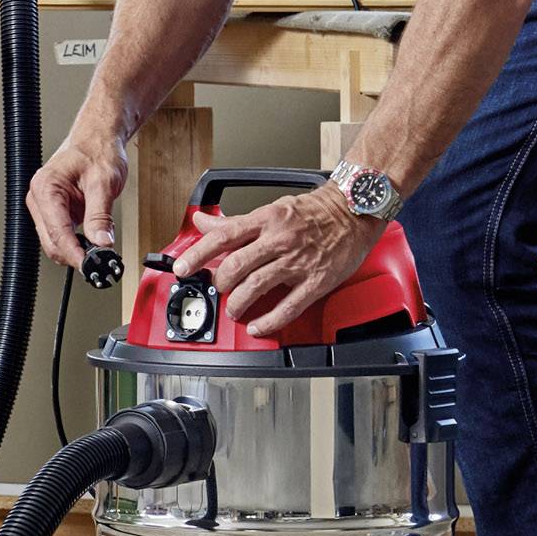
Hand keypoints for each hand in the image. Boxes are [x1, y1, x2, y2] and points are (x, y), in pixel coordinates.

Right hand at [27, 128, 128, 267]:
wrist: (98, 139)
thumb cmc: (97, 151)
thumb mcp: (104, 183)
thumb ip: (100, 216)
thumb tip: (101, 243)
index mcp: (46, 187)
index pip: (57, 231)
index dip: (74, 253)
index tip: (89, 265)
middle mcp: (39, 197)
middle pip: (51, 241)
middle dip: (74, 255)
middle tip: (99, 262)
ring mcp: (44, 206)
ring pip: (54, 242)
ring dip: (75, 250)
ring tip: (98, 251)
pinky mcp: (54, 211)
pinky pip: (61, 235)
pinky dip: (75, 243)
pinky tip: (90, 242)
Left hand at [172, 187, 383, 336]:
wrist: (354, 211)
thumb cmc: (313, 212)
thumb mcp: (271, 208)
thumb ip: (236, 221)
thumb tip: (203, 222)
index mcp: (266, 219)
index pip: (223, 236)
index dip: (198, 254)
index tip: (182, 268)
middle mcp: (278, 240)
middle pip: (236, 265)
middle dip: (220, 282)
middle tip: (218, 288)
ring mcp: (297, 262)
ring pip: (256, 286)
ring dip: (238, 303)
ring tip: (234, 309)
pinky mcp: (315, 281)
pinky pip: (288, 307)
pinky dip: (269, 321)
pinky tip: (258, 326)